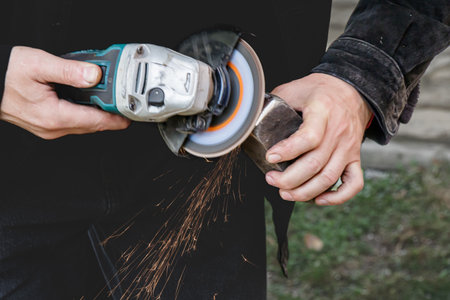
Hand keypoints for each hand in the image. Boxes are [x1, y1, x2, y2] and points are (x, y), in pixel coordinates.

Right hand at [0, 46, 129, 138]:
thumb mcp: (39, 65)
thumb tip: (94, 75)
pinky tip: (86, 101)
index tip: (130, 115)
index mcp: (54, 116)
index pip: (96, 121)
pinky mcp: (46, 125)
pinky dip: (84, 113)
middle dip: (110, 115)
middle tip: (121, 102)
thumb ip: (70, 70)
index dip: (116, 118)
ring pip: (83, 125)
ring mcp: (49, 129)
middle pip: (92, 125)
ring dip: (97, 114)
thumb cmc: (5, 74)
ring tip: (106, 99)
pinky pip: (73, 122)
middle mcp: (53, 128)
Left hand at [265, 73, 371, 205]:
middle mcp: (338, 132)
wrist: (352, 91)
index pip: (309, 137)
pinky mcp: (354, 158)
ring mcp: (348, 147)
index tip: (270, 157)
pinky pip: (353, 184)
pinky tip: (318, 199)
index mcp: (322, 112)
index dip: (288, 151)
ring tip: (285, 192)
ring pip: (329, 178)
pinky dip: (337, 197)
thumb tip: (250, 116)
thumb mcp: (295, 88)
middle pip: (315, 164)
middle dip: (289, 179)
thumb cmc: (319, 91)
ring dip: (305, 191)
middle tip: (271, 179)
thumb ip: (274, 101)